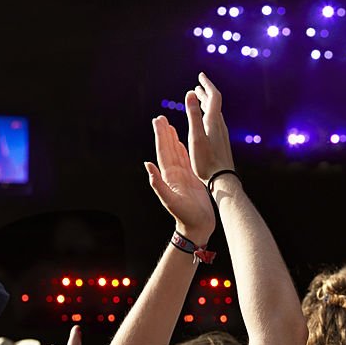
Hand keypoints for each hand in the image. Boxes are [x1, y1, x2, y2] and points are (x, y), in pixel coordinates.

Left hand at [145, 115, 215, 244]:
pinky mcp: (191, 180)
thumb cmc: (186, 216)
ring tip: (169, 125)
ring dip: (172, 139)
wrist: (197, 227)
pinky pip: (186, 161)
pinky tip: (181, 142)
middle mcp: (174, 175)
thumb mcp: (171, 200)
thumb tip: (147, 165)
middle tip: (160, 118)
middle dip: (164, 134)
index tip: (158, 122)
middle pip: (168, 149)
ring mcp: (182, 177)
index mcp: (168, 177)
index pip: (163, 153)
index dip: (160, 137)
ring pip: (176, 153)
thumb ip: (159, 184)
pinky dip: (183, 150)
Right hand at [185, 72, 234, 183]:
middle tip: (198, 85)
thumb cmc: (207, 161)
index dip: (207, 85)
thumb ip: (193, 114)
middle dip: (205, 93)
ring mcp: (222, 135)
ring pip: (214, 114)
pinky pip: (215, 123)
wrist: (223, 180)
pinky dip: (207, 115)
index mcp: (214, 122)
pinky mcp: (221, 143)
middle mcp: (220, 126)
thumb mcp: (196, 136)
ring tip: (198, 99)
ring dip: (206, 104)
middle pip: (214, 104)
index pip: (214, 96)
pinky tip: (204, 122)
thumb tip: (191, 93)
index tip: (200, 76)